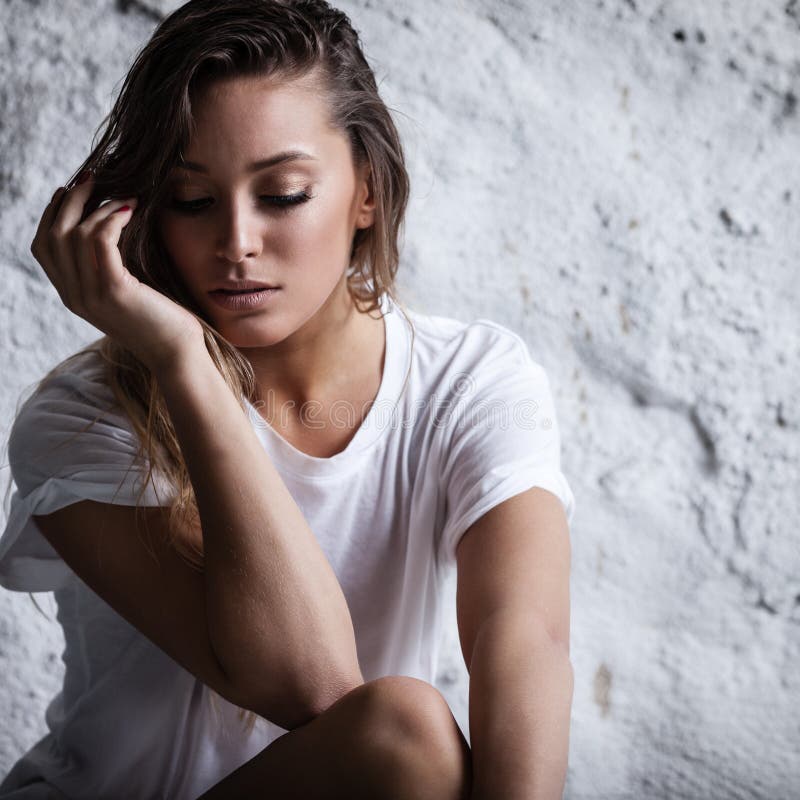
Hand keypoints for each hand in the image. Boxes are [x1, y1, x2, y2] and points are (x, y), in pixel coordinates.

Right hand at [31, 174, 204, 374]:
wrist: (177, 354)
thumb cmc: (160, 320)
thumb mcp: (125, 291)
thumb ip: (107, 267)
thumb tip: (107, 224)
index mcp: (72, 295)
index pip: (43, 246)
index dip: (53, 213)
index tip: (73, 190)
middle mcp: (74, 296)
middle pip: (52, 235)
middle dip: (70, 200)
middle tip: (93, 177)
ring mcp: (91, 295)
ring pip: (74, 234)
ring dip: (98, 206)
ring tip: (124, 196)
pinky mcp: (114, 290)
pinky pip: (99, 241)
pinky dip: (111, 218)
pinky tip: (130, 209)